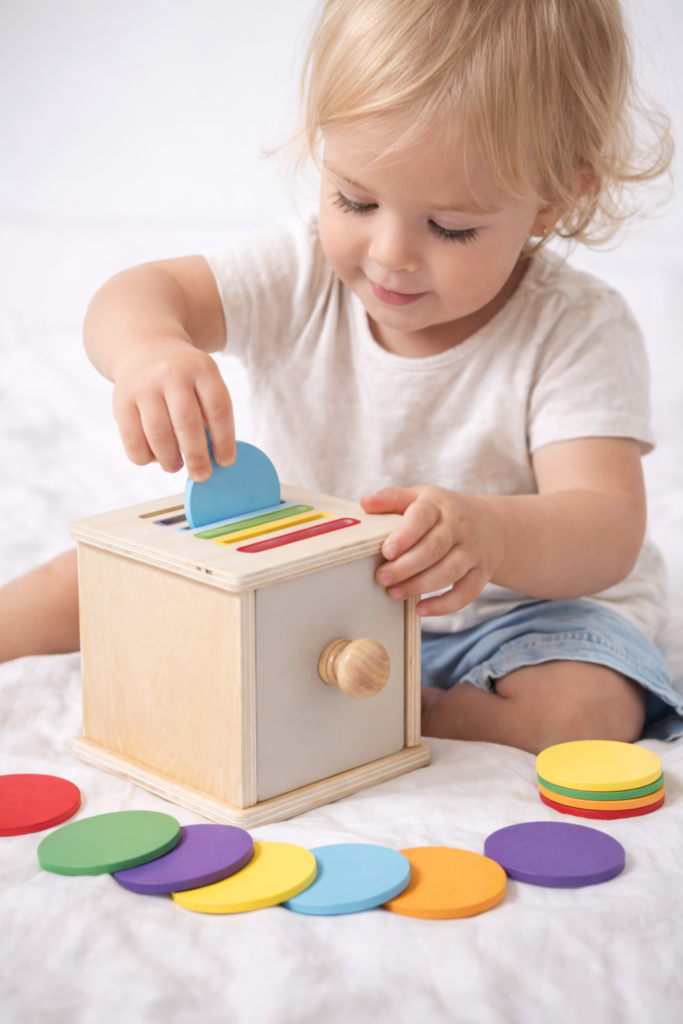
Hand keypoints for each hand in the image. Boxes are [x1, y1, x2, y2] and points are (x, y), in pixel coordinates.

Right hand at [112, 342, 235, 481]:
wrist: (145, 349)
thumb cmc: (184, 378)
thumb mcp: (204, 382)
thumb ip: (210, 415)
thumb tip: (214, 459)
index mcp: (201, 369)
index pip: (218, 409)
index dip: (224, 440)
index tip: (225, 462)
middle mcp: (172, 374)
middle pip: (187, 424)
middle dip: (197, 456)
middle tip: (202, 475)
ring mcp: (144, 387)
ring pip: (159, 435)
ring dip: (170, 459)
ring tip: (176, 467)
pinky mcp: (121, 401)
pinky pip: (133, 441)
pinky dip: (146, 458)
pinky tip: (155, 458)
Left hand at [360, 486, 504, 615]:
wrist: (491, 525)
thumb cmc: (444, 513)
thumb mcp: (421, 497)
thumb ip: (392, 499)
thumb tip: (365, 502)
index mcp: (439, 506)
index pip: (423, 517)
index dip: (404, 535)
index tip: (386, 551)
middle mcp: (460, 528)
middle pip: (433, 548)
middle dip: (405, 567)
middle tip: (382, 578)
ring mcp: (473, 552)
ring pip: (448, 572)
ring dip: (419, 586)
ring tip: (394, 592)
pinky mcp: (481, 574)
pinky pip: (466, 593)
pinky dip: (444, 606)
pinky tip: (421, 609)